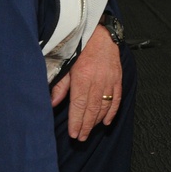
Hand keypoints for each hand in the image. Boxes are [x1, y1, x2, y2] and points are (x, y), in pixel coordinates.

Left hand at [51, 25, 122, 139]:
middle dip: (86, 126)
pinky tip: (107, 121)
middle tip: (81, 138)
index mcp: (82, 77)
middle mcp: (97, 81)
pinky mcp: (118, 79)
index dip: (76, 121)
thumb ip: (60, 85)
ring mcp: (109, 81)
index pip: (79, 105)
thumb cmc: (81, 47)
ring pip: (104, 107)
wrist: (101, 33)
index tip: (74, 133)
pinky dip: (112, 112)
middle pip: (92, 110)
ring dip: (97, 121)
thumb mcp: (66, 64)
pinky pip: (116, 99)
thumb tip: (53, 103)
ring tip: (90, 131)